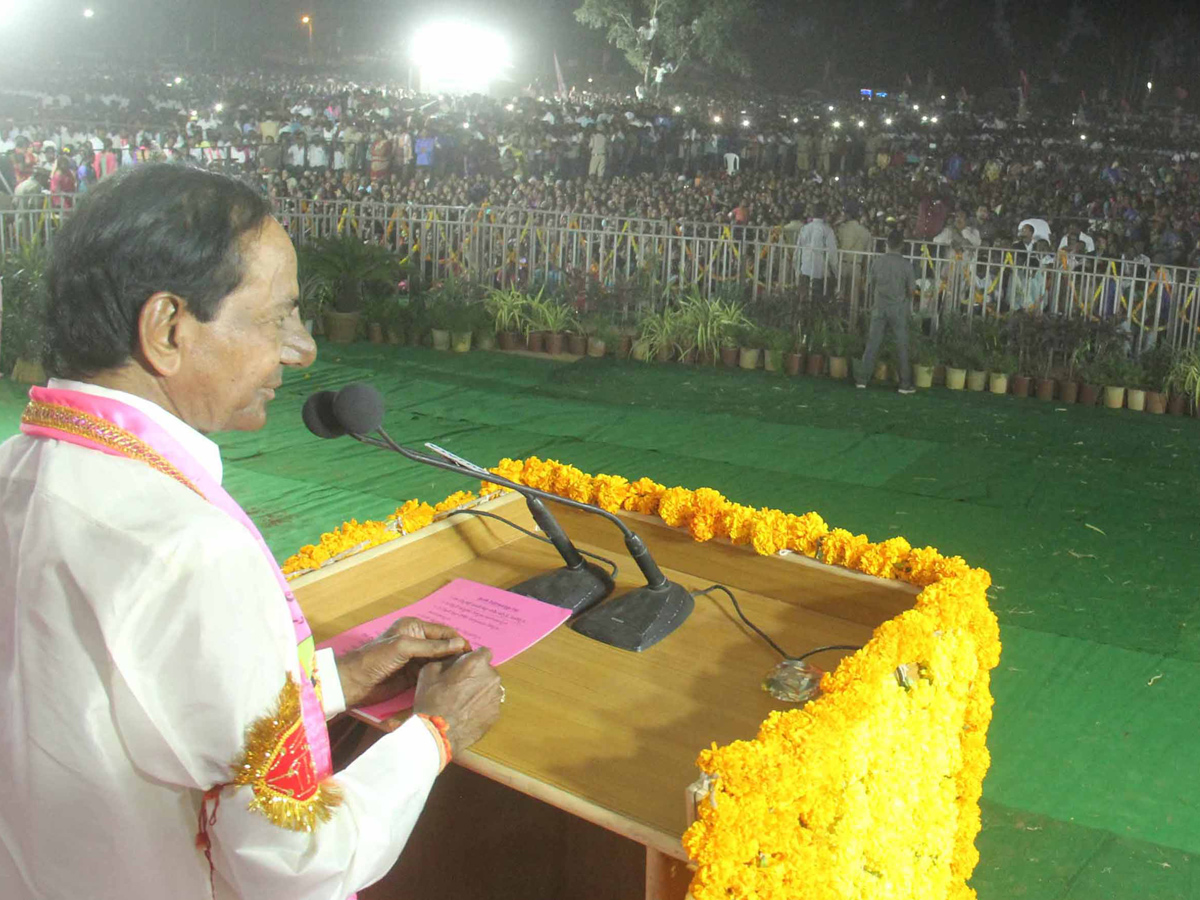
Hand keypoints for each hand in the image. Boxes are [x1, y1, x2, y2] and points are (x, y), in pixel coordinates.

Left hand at [336, 617, 469, 707]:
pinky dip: (441, 677)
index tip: (473, 653)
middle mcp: (417, 641)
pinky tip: (452, 683)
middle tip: (472, 667)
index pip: (443, 631)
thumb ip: (432, 647)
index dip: (458, 640)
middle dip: (456, 654)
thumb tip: (460, 645)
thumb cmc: (376, 659)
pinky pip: (432, 673)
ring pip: (439, 661)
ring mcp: (415, 659)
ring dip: (450, 667)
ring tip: (465, 676)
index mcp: (414, 627)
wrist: (354, 683)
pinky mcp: (413, 675)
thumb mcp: (404, 647)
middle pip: (443, 646)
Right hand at [411, 647, 502, 753]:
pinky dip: (481, 707)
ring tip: (462, 702)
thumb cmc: (432, 699)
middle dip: (476, 675)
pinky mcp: (496, 714)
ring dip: (480, 691)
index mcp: (477, 663)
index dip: (473, 658)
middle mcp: (492, 677)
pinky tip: (467, 713)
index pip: (483, 652)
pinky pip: (489, 704)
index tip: (464, 666)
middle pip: (487, 671)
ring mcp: (496, 697)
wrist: (438, 733)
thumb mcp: (430, 670)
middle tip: (460, 686)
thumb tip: (457, 659)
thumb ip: (448, 659)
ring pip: (489, 688)